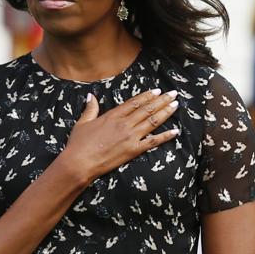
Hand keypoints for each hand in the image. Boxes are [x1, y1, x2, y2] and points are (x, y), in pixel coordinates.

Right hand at [54, 89, 180, 184]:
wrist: (80, 163)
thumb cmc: (78, 144)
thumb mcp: (82, 123)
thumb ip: (90, 108)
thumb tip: (90, 96)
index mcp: (113, 115)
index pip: (134, 102)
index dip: (147, 96)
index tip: (157, 91)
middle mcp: (124, 124)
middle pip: (147, 109)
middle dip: (162, 100)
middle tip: (173, 94)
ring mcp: (130, 137)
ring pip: (152, 121)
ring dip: (166, 112)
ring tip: (176, 105)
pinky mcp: (133, 150)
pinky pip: (153, 141)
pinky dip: (165, 136)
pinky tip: (175, 131)